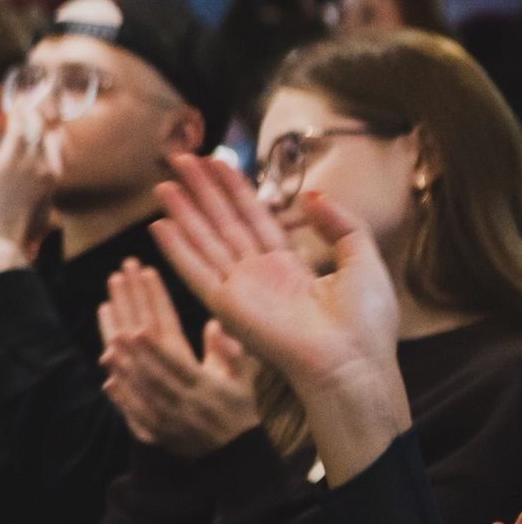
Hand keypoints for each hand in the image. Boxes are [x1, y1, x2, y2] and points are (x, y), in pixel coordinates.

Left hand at [0, 100, 59, 276]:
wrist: (1, 247)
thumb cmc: (12, 240)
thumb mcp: (35, 220)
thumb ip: (38, 205)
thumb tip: (38, 210)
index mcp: (53, 184)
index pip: (59, 147)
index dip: (53, 129)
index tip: (48, 116)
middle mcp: (48, 170)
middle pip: (53, 131)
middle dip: (47, 112)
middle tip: (39, 96)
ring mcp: (30, 165)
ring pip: (37, 126)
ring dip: (32, 108)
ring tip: (26, 96)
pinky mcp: (9, 162)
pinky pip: (18, 129)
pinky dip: (19, 115)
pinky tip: (15, 104)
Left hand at [98, 261, 259, 456]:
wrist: (233, 456)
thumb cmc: (238, 409)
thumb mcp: (242, 381)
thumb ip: (229, 352)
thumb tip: (214, 322)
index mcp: (205, 388)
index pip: (177, 362)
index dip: (156, 346)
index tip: (139, 327)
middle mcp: (184, 403)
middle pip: (152, 369)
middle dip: (133, 344)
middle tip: (118, 320)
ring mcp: (168, 418)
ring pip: (141, 389)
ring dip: (124, 364)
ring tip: (111, 337)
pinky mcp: (156, 431)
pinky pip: (134, 411)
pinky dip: (121, 393)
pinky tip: (107, 373)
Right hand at [151, 154, 407, 481]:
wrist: (353, 363)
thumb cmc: (365, 323)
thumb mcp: (362, 259)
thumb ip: (340, 224)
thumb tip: (311, 193)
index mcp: (289, 266)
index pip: (255, 218)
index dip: (234, 189)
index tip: (217, 160)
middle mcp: (259, 275)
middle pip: (223, 223)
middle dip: (201, 191)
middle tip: (180, 160)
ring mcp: (240, 290)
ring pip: (205, 241)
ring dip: (183, 213)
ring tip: (162, 184)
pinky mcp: (227, 307)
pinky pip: (196, 272)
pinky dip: (176, 250)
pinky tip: (159, 226)